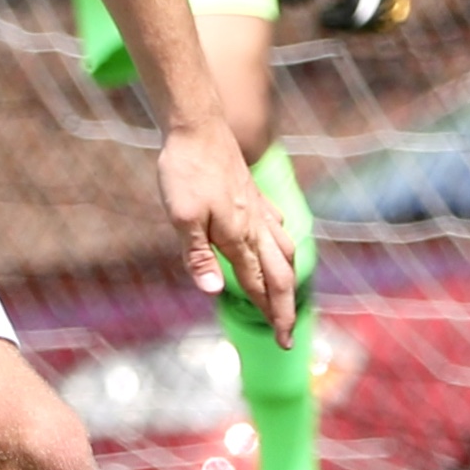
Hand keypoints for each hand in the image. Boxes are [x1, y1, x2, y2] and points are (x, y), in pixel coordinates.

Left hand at [157, 122, 295, 344]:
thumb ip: (197, 256)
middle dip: (285, 308)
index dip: (271, 316)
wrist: (197, 126)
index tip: (283, 343)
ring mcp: (258, 208)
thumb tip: (213, 292)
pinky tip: (278, 243)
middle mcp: (255, 226)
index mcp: (238, 236)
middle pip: (281, 274)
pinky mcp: (253, 193)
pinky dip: (282, 242)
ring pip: (284, 249)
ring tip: (285, 296)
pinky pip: (277, 224)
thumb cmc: (185, 171)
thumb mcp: (181, 216)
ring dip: (288, 277)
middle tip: (288, 336)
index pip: (260, 286)